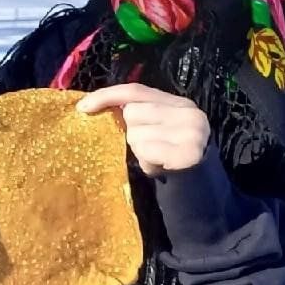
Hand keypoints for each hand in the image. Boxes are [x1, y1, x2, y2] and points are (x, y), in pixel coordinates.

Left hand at [76, 83, 209, 176]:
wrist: (201, 193)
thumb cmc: (170, 160)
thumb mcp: (158, 131)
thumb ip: (139, 114)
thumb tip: (94, 106)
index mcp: (180, 103)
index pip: (136, 90)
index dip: (107, 95)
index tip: (82, 107)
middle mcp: (189, 112)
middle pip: (132, 112)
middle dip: (132, 134)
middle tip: (150, 149)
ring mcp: (192, 131)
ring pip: (136, 133)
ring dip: (140, 151)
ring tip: (157, 160)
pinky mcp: (189, 152)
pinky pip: (147, 151)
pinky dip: (148, 163)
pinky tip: (162, 168)